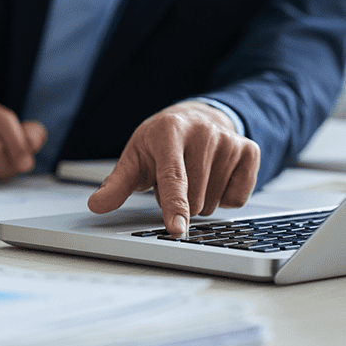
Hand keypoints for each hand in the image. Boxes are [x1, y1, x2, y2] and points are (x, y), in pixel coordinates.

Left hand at [87, 101, 259, 234]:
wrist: (194, 117)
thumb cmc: (159, 142)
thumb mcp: (135, 158)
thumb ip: (116, 184)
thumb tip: (96, 205)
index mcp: (169, 132)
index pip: (173, 177)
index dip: (174, 206)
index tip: (176, 228)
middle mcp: (203, 133)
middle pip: (194, 199)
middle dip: (180, 202)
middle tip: (173, 180)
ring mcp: (230, 141)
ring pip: (215, 202)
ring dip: (200, 200)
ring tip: (192, 176)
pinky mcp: (250, 150)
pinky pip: (238, 198)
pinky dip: (224, 196)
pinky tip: (214, 176)